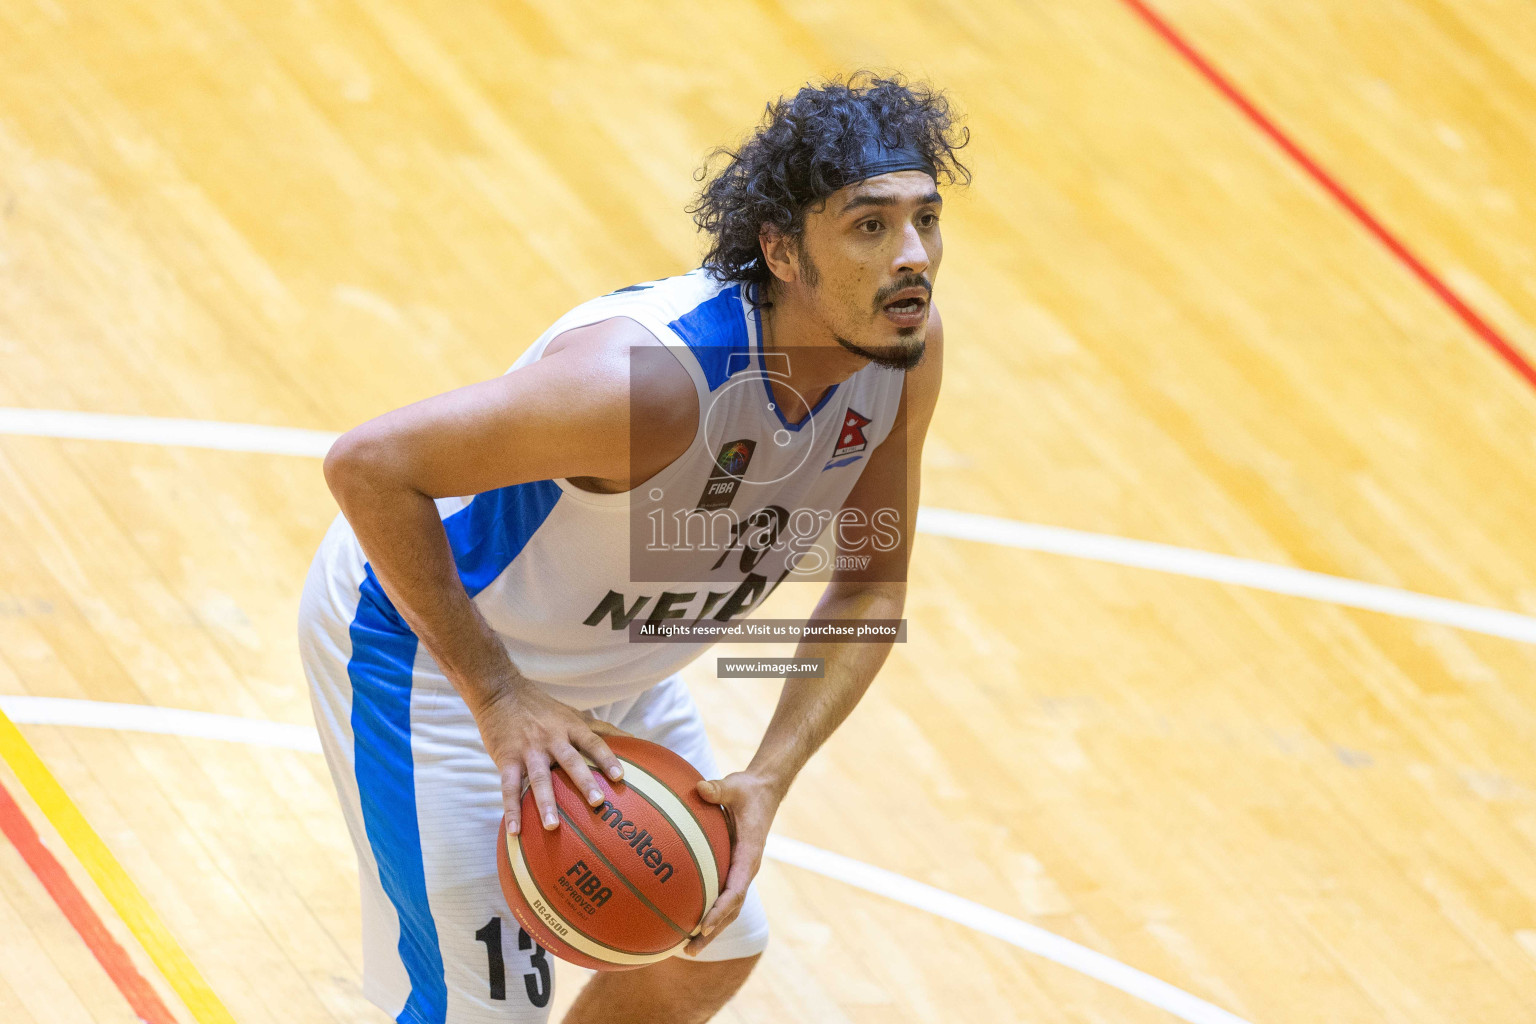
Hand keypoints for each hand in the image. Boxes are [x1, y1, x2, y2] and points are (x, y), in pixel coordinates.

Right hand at [469, 680, 625, 835]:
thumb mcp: (572, 713)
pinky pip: (509, 786)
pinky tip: (515, 830)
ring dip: (546, 802)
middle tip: (598, 802)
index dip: (607, 758)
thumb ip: (601, 728)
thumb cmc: (542, 708)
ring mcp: (529, 750)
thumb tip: (634, 740)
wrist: (500, 693)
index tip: (620, 776)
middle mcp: (551, 738)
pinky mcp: (507, 759)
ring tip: (552, 827)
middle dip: (584, 781)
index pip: (593, 742)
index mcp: (569, 727)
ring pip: (539, 777)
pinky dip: (511, 809)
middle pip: (570, 760)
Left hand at [685, 771, 782, 955]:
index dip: (720, 909)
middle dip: (712, 931)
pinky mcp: (733, 868)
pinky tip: (685, 918)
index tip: (703, 925)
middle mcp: (746, 869)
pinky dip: (707, 911)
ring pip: (728, 908)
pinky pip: (720, 894)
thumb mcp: (735, 786)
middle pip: (732, 909)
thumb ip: (718, 789)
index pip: (736, 889)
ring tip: (686, 948)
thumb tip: (701, 788)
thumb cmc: (748, 790)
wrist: (764, 791)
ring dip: (710, 929)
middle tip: (690, 949)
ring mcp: (740, 871)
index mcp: (749, 855)